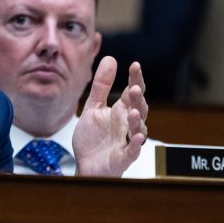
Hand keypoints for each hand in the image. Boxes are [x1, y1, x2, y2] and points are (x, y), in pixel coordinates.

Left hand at [72, 56, 147, 176]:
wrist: (84, 164)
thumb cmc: (93, 138)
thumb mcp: (93, 107)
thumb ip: (102, 85)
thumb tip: (110, 58)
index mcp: (120, 111)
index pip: (131, 93)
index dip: (135, 80)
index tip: (135, 66)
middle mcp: (127, 125)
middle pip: (139, 109)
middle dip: (137, 100)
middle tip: (133, 89)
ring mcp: (126, 141)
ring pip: (138, 130)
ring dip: (137, 121)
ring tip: (132, 111)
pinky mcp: (123, 158)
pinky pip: (133, 151)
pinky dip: (135, 144)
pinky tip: (136, 137)